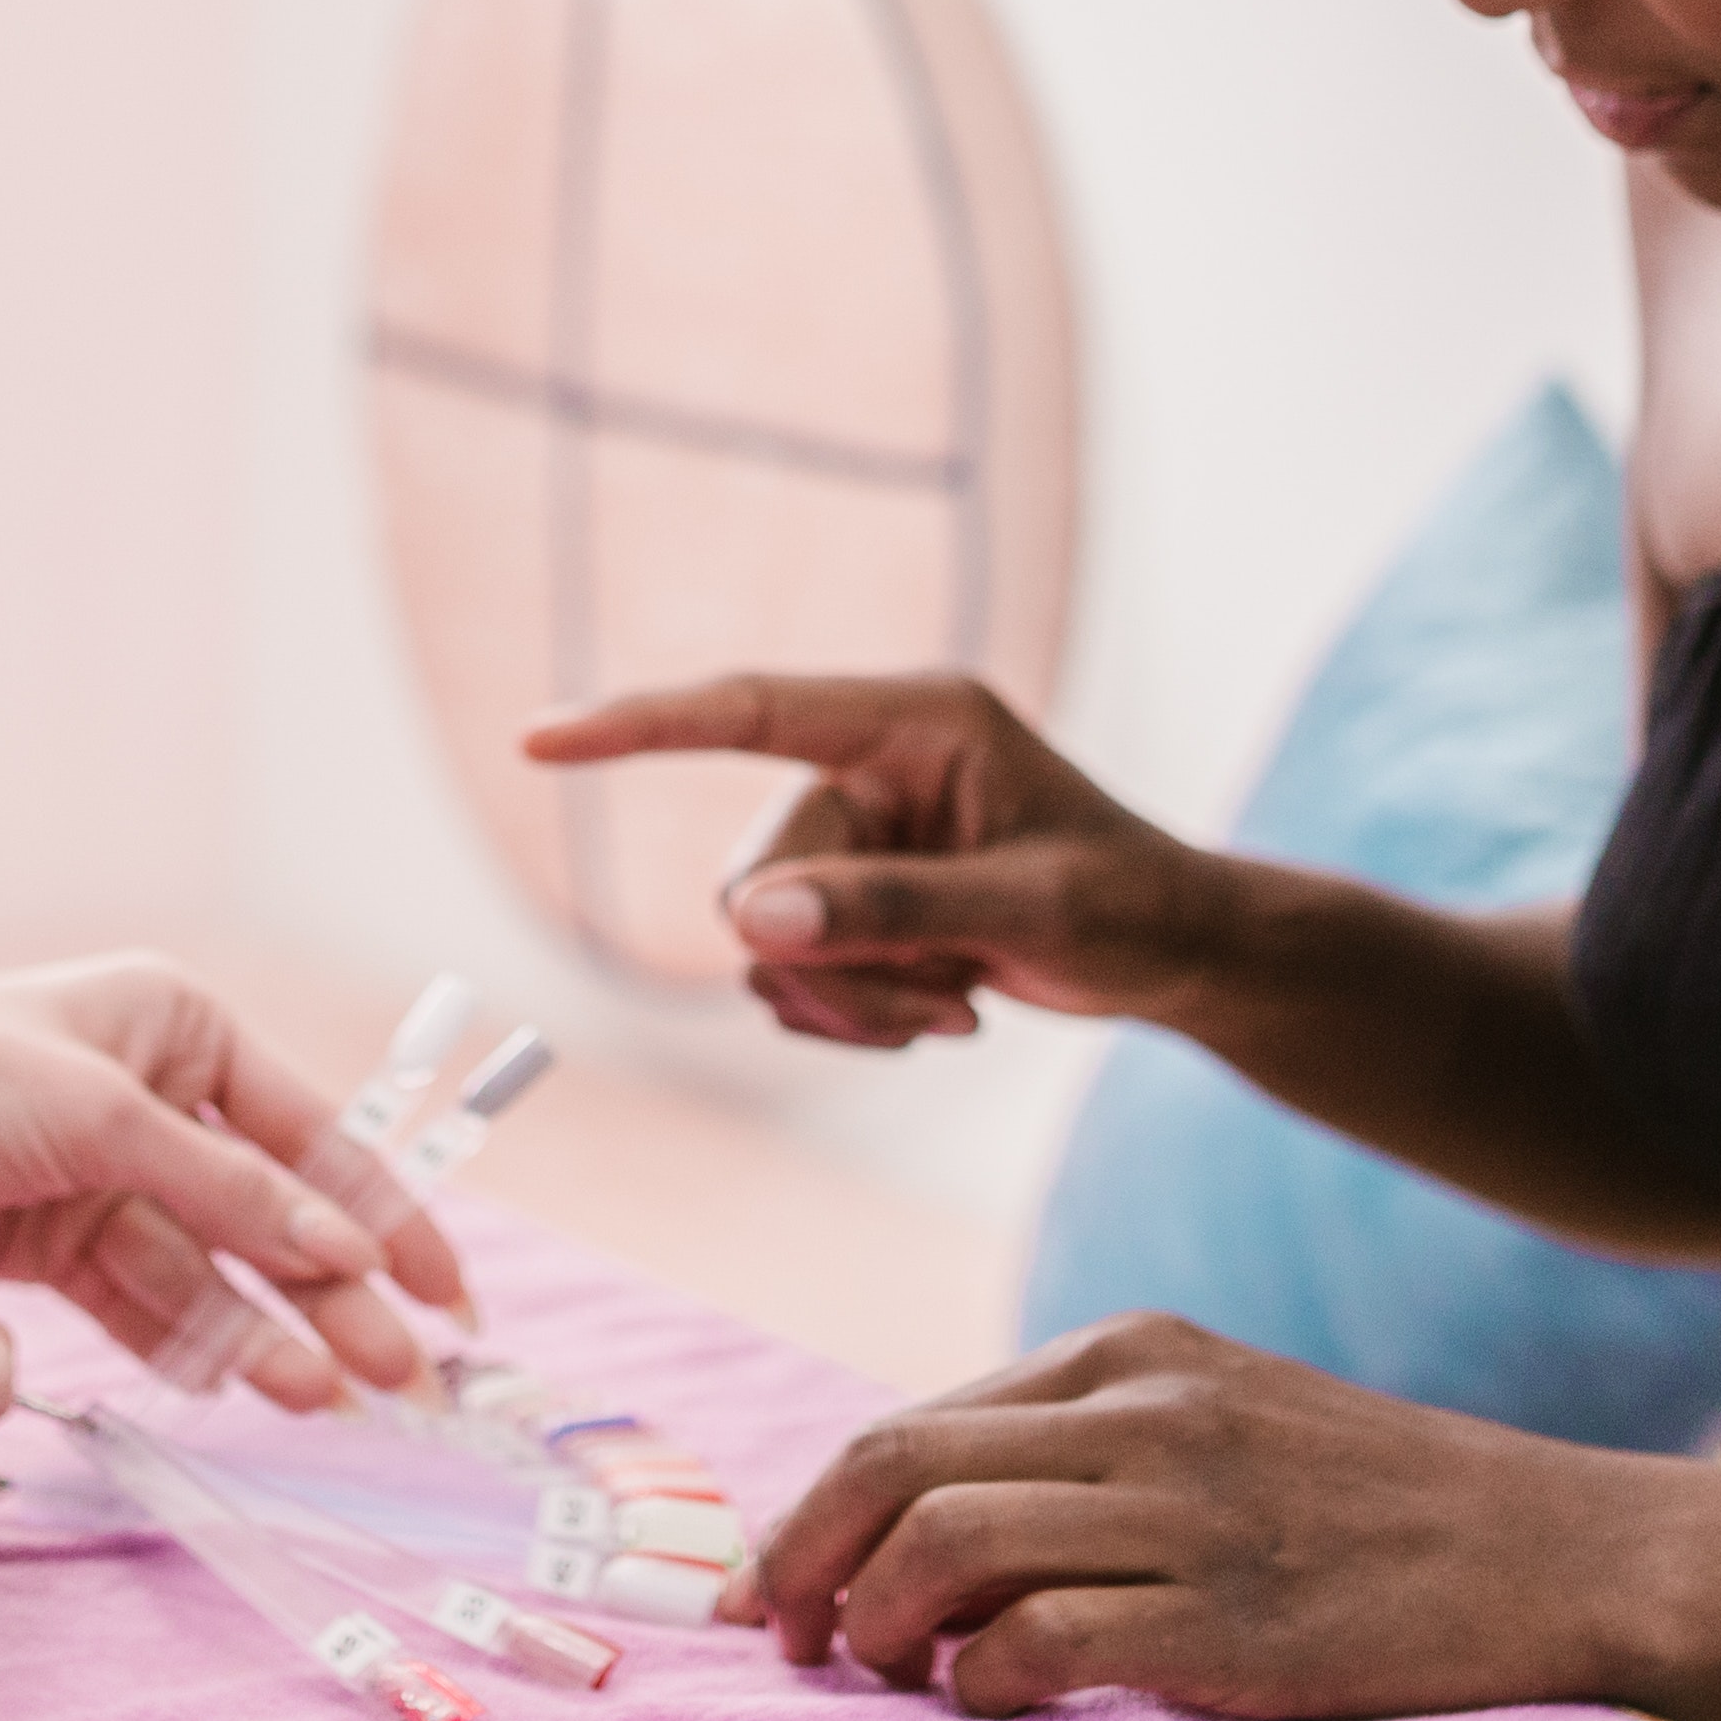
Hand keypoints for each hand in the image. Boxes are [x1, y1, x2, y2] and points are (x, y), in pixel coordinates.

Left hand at [0, 961, 469, 1407]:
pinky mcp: (46, 1240)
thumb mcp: (101, 1120)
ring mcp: (97, 1171)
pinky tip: (246, 1384)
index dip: (384, 1213)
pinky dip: (194, 1340)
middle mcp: (149, 1092)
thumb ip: (229, 1192)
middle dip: (336, 1292)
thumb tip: (343, 1252)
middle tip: (401, 1379)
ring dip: (270, 1331)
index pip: (311, 1131)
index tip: (446, 1295)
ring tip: (328, 1400)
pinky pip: (144, 1297)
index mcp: (175, 1020)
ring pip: (212, 1265)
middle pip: (271, 1209)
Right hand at [519, 673, 1245, 1051]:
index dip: (640, 726)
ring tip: (955, 1008)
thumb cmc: (1130, 906)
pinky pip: (791, 969)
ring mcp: (861, 828)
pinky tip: (944, 1011)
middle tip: (940, 1005)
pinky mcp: (858, 890)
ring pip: (764, 935)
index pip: (749, 708)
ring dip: (849, 997)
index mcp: (915, 718)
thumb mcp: (1026, 912)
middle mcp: (873, 761)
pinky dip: (854, 1012)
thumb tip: (746, 925)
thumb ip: (887, 911)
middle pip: (757, 872)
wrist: (1180, 953)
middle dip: (832, 959)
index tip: (539, 743)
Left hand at [737, 1311, 1653, 1720]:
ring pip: (947, 1542)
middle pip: (893, 1466)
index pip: (909, 1424)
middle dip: (805, 1563)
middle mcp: (1145, 1412)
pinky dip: (983, 1680)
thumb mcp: (1220, 1419)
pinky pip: (1042, 1639)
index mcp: (1129, 1353)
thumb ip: (1082, 1449)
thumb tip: (913, 1529)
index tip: (776, 1597)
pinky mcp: (1231, 1620)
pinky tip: (998, 1703)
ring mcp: (1190, 1511)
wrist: (1559, 1551)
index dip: (812, 1517)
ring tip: (896, 1679)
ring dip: (882, 1626)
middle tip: (790, 1647)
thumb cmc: (1375, 1508)